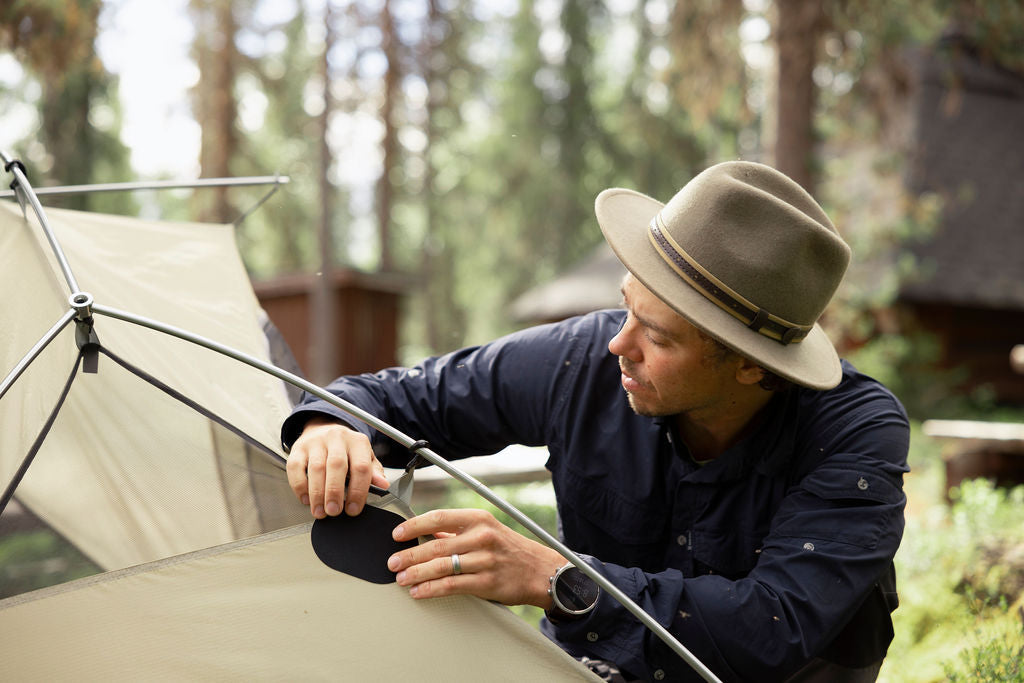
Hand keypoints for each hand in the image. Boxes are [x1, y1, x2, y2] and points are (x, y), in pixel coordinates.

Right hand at [286, 417, 389, 517]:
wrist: (323, 428)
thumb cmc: (346, 448)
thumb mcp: (364, 456)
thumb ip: (373, 472)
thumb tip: (383, 484)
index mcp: (357, 442)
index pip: (361, 467)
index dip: (358, 491)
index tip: (353, 509)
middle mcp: (337, 438)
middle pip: (336, 465)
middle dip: (335, 492)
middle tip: (334, 511)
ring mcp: (316, 442)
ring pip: (316, 468)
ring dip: (317, 494)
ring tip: (320, 511)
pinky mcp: (298, 448)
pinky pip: (296, 467)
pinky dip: (299, 486)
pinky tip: (305, 499)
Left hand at [387, 508, 565, 607]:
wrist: (539, 570)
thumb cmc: (508, 548)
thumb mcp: (486, 530)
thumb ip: (456, 532)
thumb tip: (424, 534)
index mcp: (478, 518)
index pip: (438, 518)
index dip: (414, 526)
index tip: (396, 535)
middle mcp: (481, 537)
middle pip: (436, 545)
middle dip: (409, 555)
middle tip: (392, 562)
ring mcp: (485, 560)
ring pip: (441, 567)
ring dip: (416, 574)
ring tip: (401, 578)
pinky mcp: (487, 582)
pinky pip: (452, 586)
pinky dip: (431, 589)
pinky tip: (419, 592)